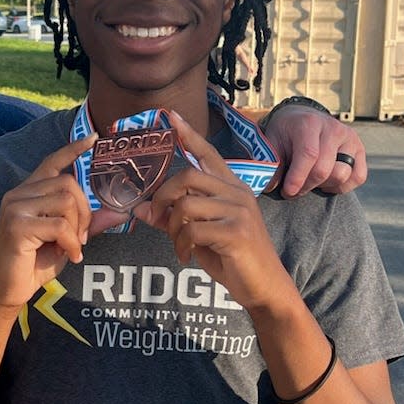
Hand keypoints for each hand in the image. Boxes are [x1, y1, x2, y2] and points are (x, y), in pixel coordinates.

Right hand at [0, 135, 94, 312]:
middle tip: (82, 237)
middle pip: (68, 183)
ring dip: (77, 228)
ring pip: (65, 202)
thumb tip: (120, 212)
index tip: (93, 139)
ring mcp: (15, 207)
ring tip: (72, 247)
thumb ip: (89, 223)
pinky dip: (71, 242)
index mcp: (27, 192)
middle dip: (84, 212)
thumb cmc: (34, 264)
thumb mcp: (67, 240)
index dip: (73, 149)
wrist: (7, 291)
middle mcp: (18, 194)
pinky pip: (59, 225)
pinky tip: (70, 255)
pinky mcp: (17, 225)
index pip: (52, 161)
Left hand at [131, 112, 297, 313]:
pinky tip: (186, 257)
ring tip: (178, 245)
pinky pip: (192, 230)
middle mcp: (238, 193)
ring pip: (186, 206)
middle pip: (188, 177)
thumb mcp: (200, 235)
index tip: (170, 116)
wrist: (264, 287)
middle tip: (156, 217)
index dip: (189, 135)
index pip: (209, 154)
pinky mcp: (237, 232)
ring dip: (172, 228)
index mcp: (232, 188)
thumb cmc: (232, 258)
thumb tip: (139, 208)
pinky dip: (181, 245)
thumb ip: (173, 218)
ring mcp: (239, 211)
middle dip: (163, 197)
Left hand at [265, 106, 366, 196]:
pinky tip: (326, 181)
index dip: (298, 177)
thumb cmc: (285, 134)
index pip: (309, 154)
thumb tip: (268, 186)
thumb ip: (271, 164)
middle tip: (292, 190)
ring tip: (309, 180)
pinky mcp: (359, 150)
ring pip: (342, 174)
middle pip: (324, 169)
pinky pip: (357, 177)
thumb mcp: (272, 143)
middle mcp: (333, 128)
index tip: (288, 191)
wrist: (302, 119)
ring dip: (323, 185)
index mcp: (308, 124)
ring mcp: (349, 138)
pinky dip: (342, 186)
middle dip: (306, 186)